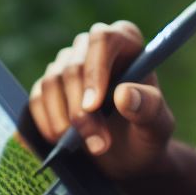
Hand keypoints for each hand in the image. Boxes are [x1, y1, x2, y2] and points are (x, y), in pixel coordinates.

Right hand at [28, 20, 175, 180]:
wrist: (128, 155)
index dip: (95, 70)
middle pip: (74, 65)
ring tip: (89, 147)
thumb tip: (124, 94)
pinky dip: (47, 122)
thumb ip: (148, 108)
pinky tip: (63, 141)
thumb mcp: (157, 125)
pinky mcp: (50, 86)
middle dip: (81, 110)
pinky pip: (38, 98)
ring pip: (52, 81)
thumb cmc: (147, 133)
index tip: (93, 105)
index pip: (103, 39)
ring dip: (65, 120)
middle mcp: (94, 47)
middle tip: (99, 144)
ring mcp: (68, 64)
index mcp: (127, 42)